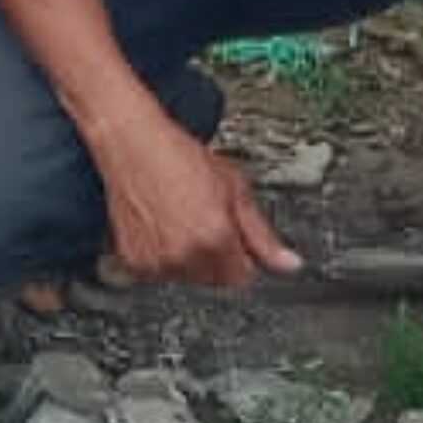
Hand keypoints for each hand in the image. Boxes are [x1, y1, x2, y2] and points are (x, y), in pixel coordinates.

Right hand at [93, 105, 298, 289]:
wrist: (132, 143)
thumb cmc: (179, 156)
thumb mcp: (234, 188)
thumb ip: (262, 234)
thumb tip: (290, 264)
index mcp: (215, 239)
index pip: (243, 277)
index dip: (242, 253)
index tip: (233, 235)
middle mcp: (185, 256)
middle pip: (216, 279)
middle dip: (217, 256)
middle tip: (203, 218)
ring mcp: (158, 262)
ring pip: (188, 277)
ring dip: (189, 258)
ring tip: (180, 219)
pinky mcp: (135, 262)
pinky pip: (160, 272)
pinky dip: (163, 256)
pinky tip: (161, 226)